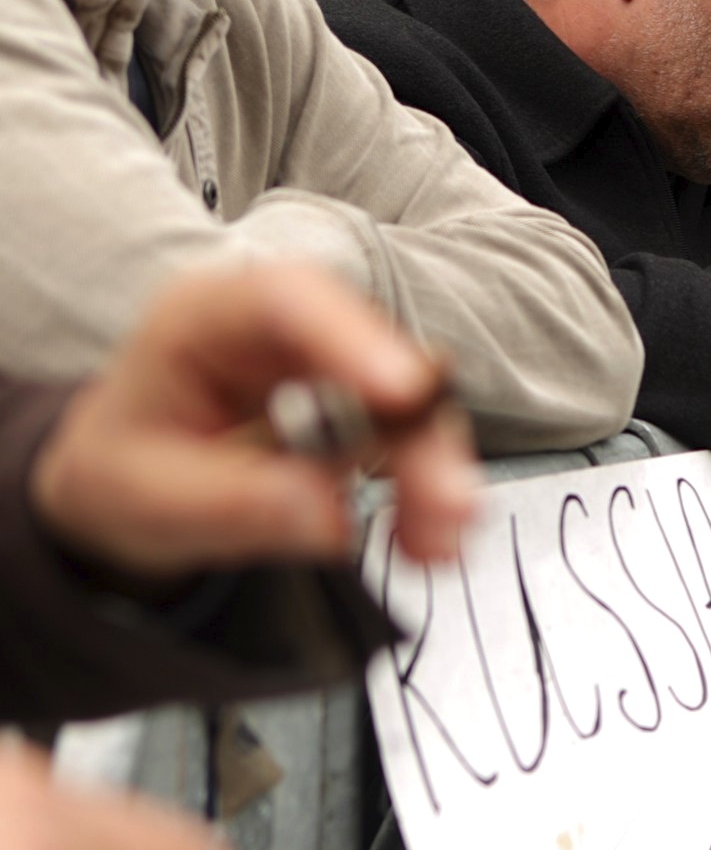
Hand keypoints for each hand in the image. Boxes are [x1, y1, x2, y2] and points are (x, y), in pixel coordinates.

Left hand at [31, 266, 477, 578]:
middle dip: (420, 430)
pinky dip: (427, 493)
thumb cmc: (124, 473)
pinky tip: (427, 544)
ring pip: (412, 401)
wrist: (134, 487)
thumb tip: (330, 516)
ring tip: (437, 546)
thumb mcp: (146, 497)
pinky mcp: (368, 410)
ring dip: (435, 471)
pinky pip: (416, 441)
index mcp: (209, 317)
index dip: (353, 338)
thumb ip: (230, 503)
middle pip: (374, 355)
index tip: (403, 393)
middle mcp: (287, 330)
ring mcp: (335, 367)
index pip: (286, 302)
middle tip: (447, 507)